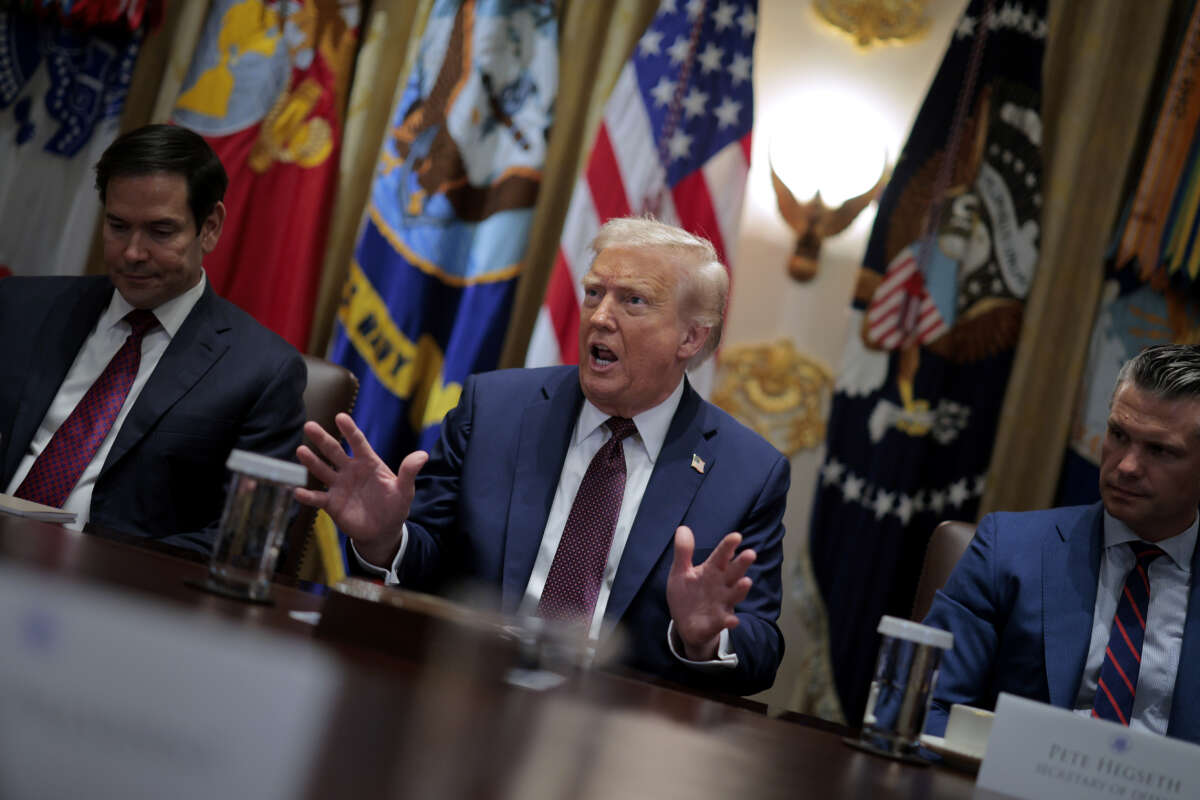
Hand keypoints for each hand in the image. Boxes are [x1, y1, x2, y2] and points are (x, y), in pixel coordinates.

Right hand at [295, 413, 427, 565]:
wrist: (383, 531)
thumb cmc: (394, 506)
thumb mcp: (404, 490)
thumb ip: (409, 472)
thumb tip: (423, 455)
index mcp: (368, 463)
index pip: (358, 442)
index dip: (350, 430)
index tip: (341, 417)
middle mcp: (350, 470)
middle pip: (334, 451)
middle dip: (322, 439)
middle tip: (309, 426)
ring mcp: (339, 485)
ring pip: (322, 470)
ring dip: (311, 462)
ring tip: (301, 451)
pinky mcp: (332, 503)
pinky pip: (317, 498)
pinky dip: (307, 495)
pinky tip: (297, 490)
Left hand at [666, 526, 755, 660]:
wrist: (686, 624)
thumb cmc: (687, 594)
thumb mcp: (680, 572)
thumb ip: (683, 552)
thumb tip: (683, 528)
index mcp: (712, 570)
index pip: (722, 555)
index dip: (728, 546)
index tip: (736, 536)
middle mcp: (721, 585)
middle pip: (733, 572)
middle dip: (741, 564)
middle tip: (750, 553)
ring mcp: (721, 603)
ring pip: (734, 595)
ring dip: (740, 589)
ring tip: (746, 581)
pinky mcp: (717, 622)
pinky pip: (725, 621)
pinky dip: (729, 620)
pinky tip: (733, 620)